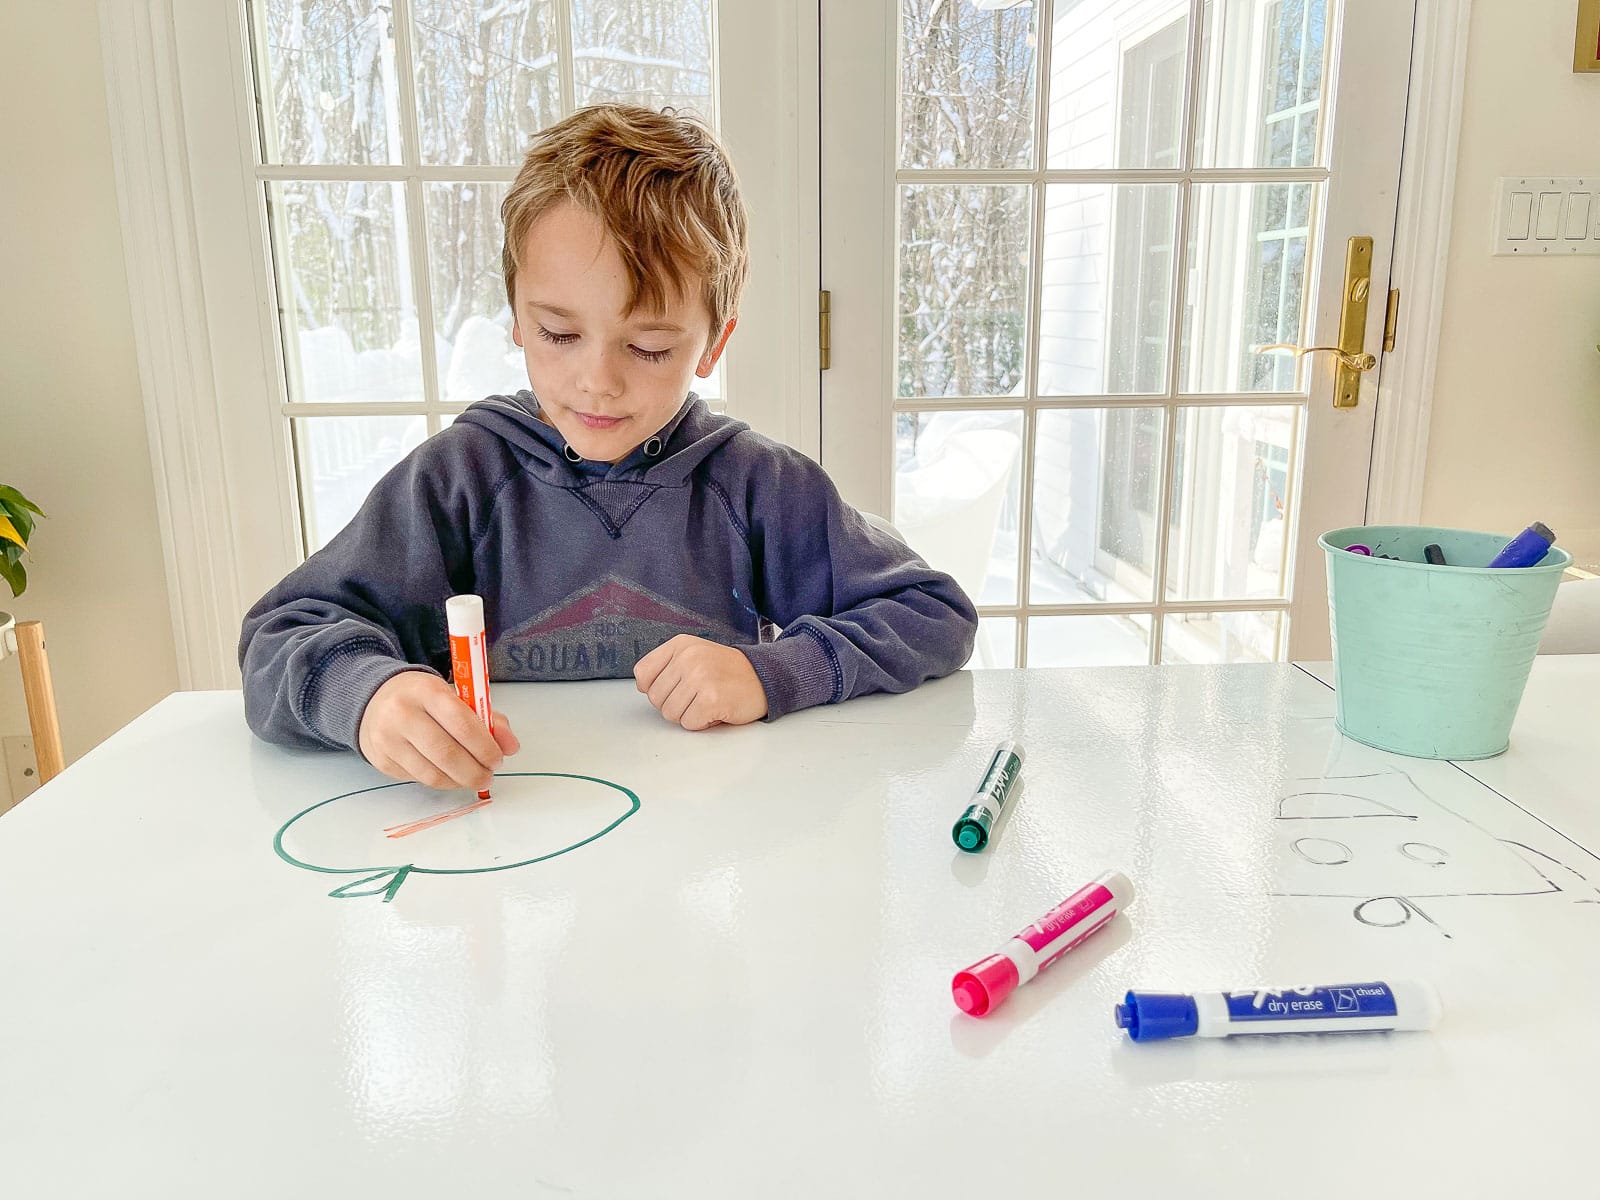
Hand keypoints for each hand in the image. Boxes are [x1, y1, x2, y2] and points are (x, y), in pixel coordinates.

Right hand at [358, 670, 520, 789]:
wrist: (373, 700)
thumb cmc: (422, 699)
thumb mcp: (455, 697)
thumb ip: (487, 719)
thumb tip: (511, 746)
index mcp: (427, 691)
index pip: (463, 724)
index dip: (485, 747)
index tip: (497, 758)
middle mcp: (403, 714)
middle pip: (447, 754)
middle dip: (475, 772)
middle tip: (487, 776)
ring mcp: (388, 739)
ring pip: (432, 774)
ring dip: (459, 782)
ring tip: (472, 778)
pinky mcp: (382, 760)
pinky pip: (418, 779)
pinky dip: (441, 782)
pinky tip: (449, 774)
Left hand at [634, 635, 768, 730]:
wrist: (765, 677)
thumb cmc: (728, 671)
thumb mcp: (694, 654)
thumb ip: (666, 666)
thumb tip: (642, 685)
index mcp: (680, 645)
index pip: (643, 673)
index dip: (654, 688)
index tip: (675, 687)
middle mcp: (688, 657)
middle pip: (655, 698)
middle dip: (675, 703)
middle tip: (698, 695)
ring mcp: (700, 678)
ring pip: (670, 713)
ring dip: (689, 714)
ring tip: (708, 701)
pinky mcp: (711, 699)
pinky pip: (689, 723)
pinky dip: (703, 723)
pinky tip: (716, 709)